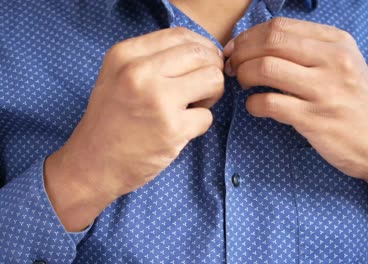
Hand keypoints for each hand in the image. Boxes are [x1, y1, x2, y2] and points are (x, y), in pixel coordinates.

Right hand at [45, 27, 224, 230]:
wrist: (92, 163)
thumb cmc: (110, 119)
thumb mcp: (118, 75)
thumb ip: (153, 58)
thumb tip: (202, 51)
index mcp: (126, 55)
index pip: (180, 35)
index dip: (201, 48)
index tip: (204, 62)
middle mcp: (140, 72)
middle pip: (201, 55)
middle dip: (211, 70)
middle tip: (202, 88)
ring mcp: (157, 100)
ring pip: (213, 79)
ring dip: (211, 94)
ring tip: (192, 107)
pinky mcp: (172, 129)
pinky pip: (207, 116)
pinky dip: (199, 124)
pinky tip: (180, 130)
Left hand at [224, 17, 367, 221]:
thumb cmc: (355, 104)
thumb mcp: (343, 65)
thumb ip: (308, 50)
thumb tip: (258, 43)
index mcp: (337, 42)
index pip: (280, 26)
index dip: (248, 36)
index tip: (236, 49)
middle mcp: (333, 61)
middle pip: (270, 41)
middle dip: (241, 52)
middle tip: (232, 67)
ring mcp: (325, 90)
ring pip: (265, 68)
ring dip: (243, 75)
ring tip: (242, 85)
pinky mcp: (315, 119)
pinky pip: (269, 103)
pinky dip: (252, 104)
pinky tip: (255, 107)